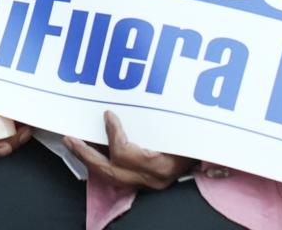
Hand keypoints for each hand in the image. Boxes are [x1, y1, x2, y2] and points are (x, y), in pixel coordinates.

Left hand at [62, 111, 194, 189]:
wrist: (212, 154)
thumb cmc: (199, 138)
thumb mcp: (183, 127)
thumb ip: (163, 117)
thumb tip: (138, 98)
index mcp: (160, 166)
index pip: (125, 154)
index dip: (113, 134)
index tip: (107, 114)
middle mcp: (151, 179)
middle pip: (109, 171)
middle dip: (86, 154)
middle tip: (69, 138)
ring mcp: (147, 183)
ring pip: (110, 175)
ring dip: (90, 158)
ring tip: (74, 142)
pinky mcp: (145, 181)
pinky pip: (117, 173)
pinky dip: (103, 160)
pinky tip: (92, 148)